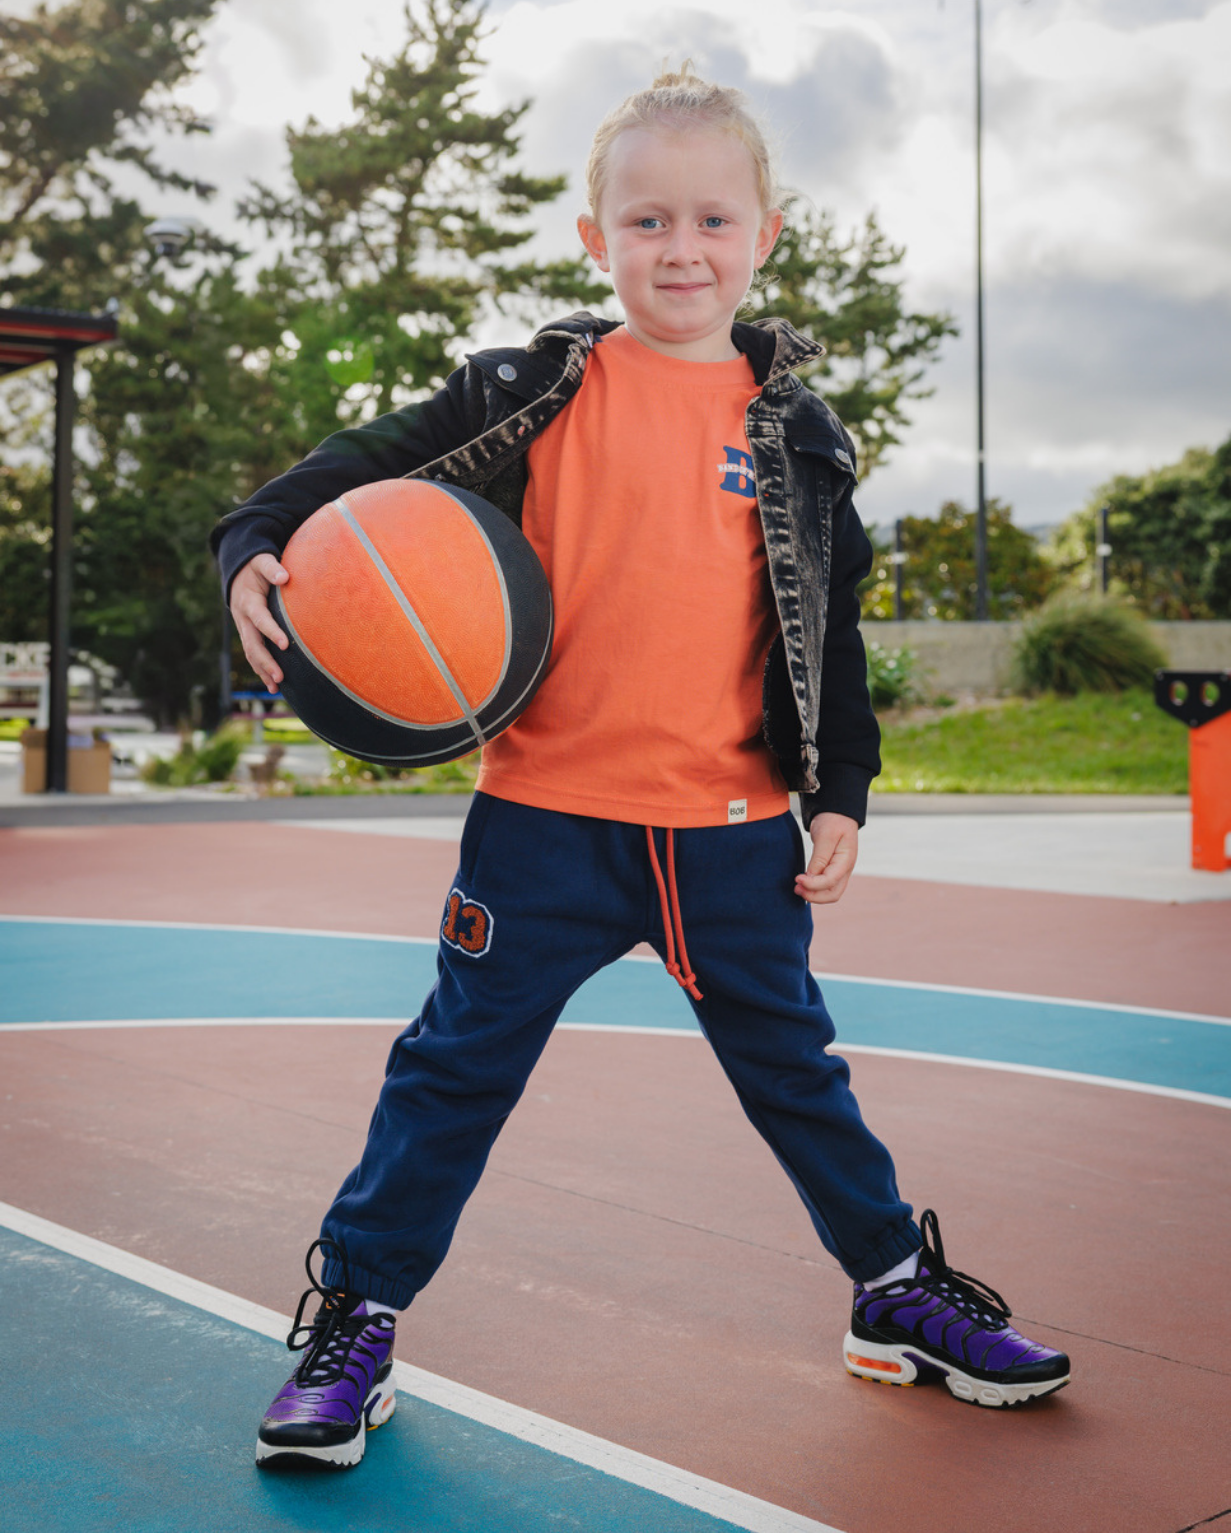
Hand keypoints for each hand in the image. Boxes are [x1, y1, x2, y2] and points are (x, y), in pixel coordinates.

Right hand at [230, 553, 289, 691]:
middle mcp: (243, 618)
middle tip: (280, 676)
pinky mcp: (248, 635)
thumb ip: (272, 568)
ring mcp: (243, 628)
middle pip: (252, 643)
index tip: (285, 644)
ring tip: (276, 687)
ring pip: (250, 653)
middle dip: (265, 661)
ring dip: (262, 670)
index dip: (271, 631)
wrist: (238, 574)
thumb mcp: (261, 562)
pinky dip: (261, 670)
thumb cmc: (256, 568)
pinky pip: (252, 655)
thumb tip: (284, 576)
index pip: (260, 619)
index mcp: (248, 601)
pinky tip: (272, 686)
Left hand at [795, 812, 858, 904]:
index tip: (797, 878)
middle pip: (833, 894)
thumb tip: (810, 877)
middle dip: (814, 896)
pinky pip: (825, 886)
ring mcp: (840, 871)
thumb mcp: (826, 836)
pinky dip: (814, 889)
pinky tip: (803, 883)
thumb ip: (820, 858)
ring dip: (813, 894)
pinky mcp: (833, 870)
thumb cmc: (832, 821)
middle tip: (796, 888)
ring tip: (797, 887)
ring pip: (829, 893)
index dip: (812, 884)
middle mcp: (845, 869)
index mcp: (846, 861)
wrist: (837, 812)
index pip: (830, 881)